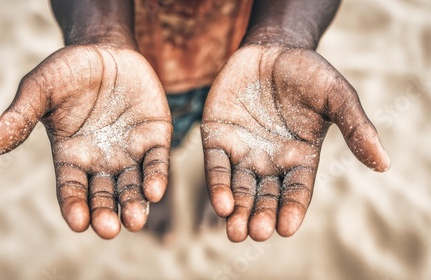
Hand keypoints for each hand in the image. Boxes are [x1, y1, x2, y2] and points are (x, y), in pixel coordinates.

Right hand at [0, 45, 171, 238]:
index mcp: (71, 156)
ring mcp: (129, 151)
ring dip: (134, 205)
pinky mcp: (154, 137)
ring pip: (132, 186)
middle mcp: (101, 160)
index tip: (79, 223)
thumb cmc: (68, 71)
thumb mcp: (40, 89)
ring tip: (134, 220)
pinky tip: (155, 191)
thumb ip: (19, 117)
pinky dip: (156, 177)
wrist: (105, 49)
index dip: (74, 206)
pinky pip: (156, 161)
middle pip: (103, 196)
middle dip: (106, 214)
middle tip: (109, 229)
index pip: (71, 189)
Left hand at [201, 45, 389, 241]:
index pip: (296, 191)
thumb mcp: (336, 95)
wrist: (272, 49)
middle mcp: (269, 161)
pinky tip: (221, 203)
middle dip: (260, 216)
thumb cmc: (308, 73)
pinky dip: (218, 185)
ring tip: (235, 231)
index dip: (291, 210)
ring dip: (236, 211)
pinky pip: (217, 165)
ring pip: (238, 188)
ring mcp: (242, 151)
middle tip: (256, 232)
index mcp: (299, 157)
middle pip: (265, 196)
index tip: (285, 229)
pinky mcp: (218, 138)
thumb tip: (384, 162)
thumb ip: (355, 126)